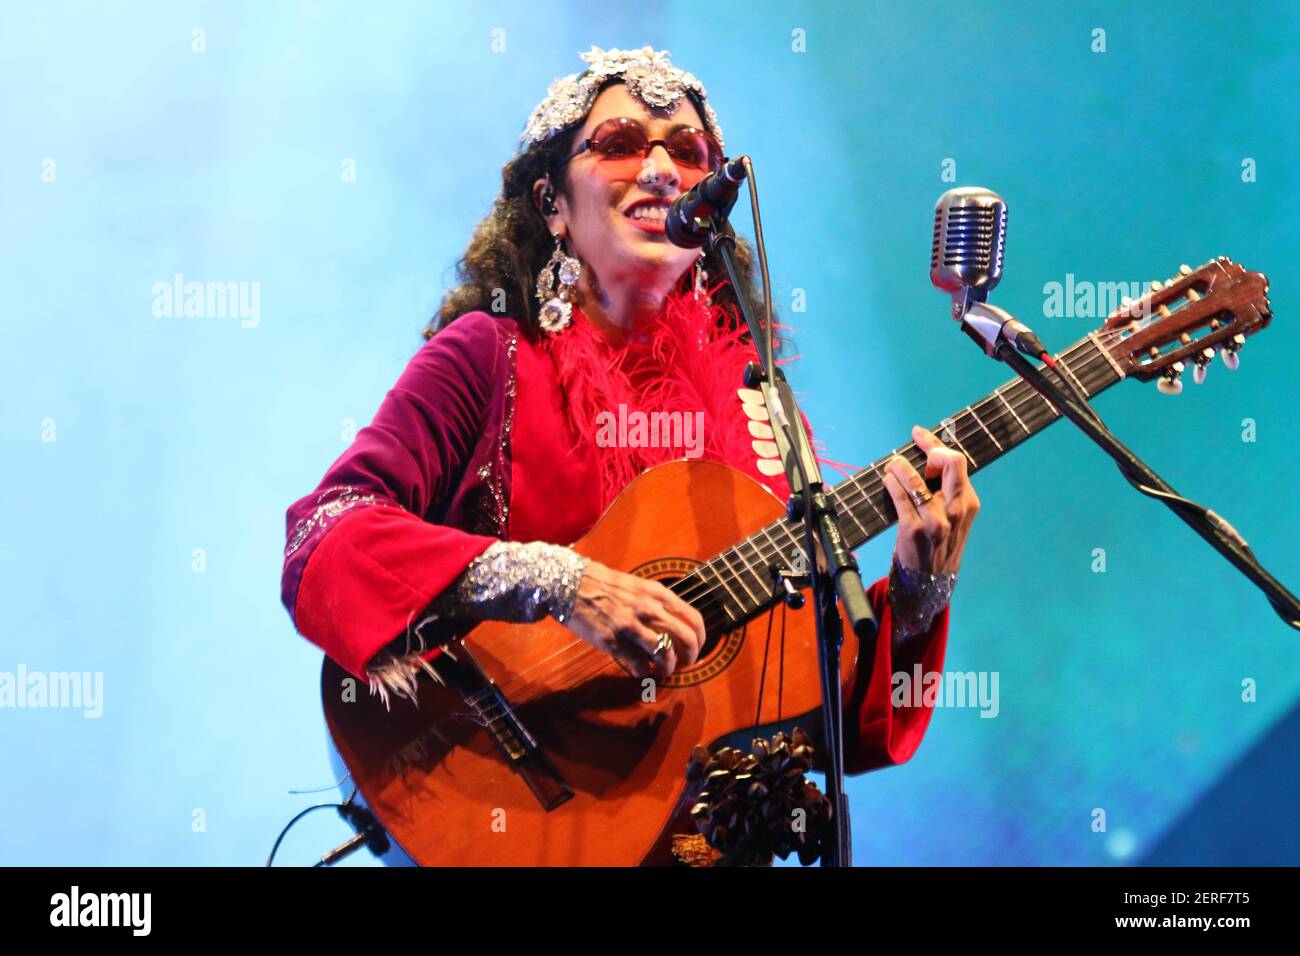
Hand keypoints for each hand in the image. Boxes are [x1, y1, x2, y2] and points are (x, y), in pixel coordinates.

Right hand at [562, 560, 706, 678]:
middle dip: (689, 659)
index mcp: (658, 594)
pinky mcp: (613, 642)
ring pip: (666, 656)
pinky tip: (638, 669)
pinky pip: (639, 666)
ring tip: (660, 670)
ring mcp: (631, 626)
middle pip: (687, 640)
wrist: (571, 584)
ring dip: (667, 669)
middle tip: (682, 665)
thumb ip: (658, 602)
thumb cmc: (605, 585)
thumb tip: (676, 623)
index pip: (694, 619)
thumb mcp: (639, 586)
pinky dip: (643, 673)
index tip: (695, 649)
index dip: (701, 640)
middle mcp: (649, 609)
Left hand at [881, 425, 979, 574]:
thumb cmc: (940, 542)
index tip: (919, 434)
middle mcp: (955, 510)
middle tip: (910, 451)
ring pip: (918, 481)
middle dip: (928, 449)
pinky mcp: (914, 530)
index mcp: (968, 503)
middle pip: (950, 464)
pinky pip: (900, 499)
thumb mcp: (954, 516)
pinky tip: (888, 479)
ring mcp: (936, 522)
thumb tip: (929, 456)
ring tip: (893, 466)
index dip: (936, 444)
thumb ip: (948, 490)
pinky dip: (892, 484)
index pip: (957, 462)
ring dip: (901, 468)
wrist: (929, 580)